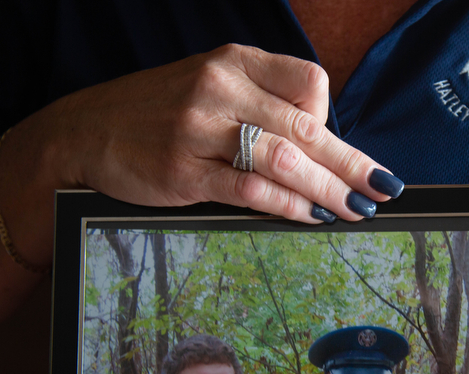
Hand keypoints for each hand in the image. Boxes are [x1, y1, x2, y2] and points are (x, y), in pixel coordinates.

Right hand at [30, 43, 402, 222]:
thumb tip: (321, 150)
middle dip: (351, 163)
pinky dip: (288, 204)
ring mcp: (201, 128)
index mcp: (236, 61)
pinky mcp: (185, 169)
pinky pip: (251, 187)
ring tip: (355, 209)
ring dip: (328, 188)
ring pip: (285, 158)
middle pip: (307, 126)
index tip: (341, 152)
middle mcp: (221, 87)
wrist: (86, 131)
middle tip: (382, 188)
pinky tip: (310, 216)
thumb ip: (262, 107)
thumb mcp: (212, 87)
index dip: (333, 119)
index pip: (309, 82)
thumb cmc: (159, 112)